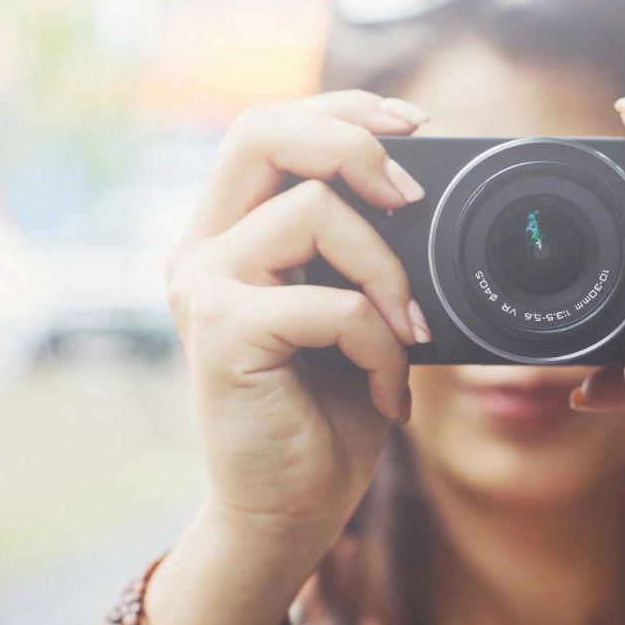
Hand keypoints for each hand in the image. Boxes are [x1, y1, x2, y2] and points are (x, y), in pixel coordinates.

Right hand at [165, 91, 434, 550]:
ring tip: (408, 336)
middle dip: (352, 142)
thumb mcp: (355, 314)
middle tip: (413, 194)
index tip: (417, 124)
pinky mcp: (222, 335)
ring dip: (387, 273)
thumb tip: (422, 196)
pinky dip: (380, 346)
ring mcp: (203, 289)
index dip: (342, 110)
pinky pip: (331, 304)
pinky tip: (388, 393)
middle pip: (261, 131)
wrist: (288, 515)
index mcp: (228, 236)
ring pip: (310, 213)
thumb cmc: (327, 417)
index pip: (268, 129)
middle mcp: (202, 251)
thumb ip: (364, 253)